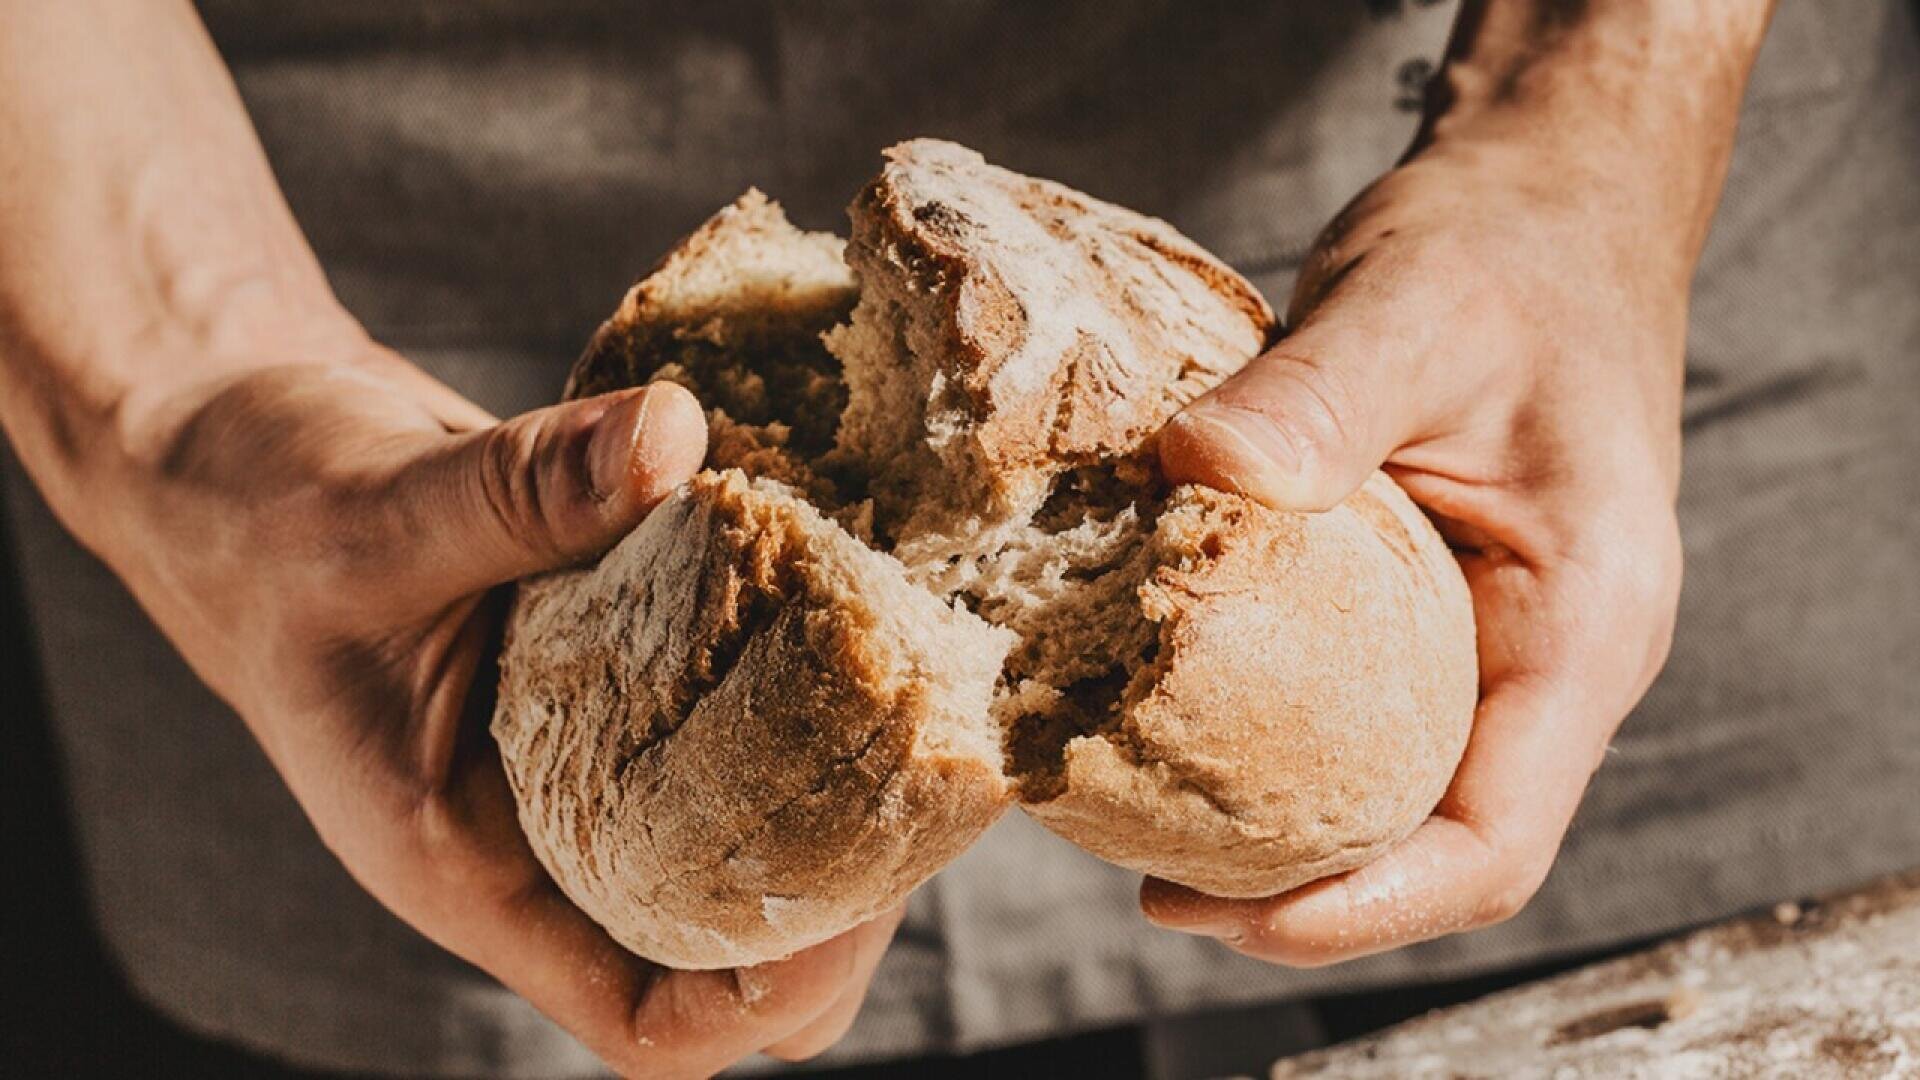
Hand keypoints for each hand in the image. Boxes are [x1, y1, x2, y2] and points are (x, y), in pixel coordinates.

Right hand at [106, 348, 895, 1075]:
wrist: (242, 460)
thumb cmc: (262, 519)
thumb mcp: (372, 512)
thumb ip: (517, 491)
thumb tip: (673, 438)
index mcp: (474, 866)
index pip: (647, 1016)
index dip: (769, 989)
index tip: (868, 885)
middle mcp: (550, 834)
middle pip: (735, 947)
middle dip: (845, 888)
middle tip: (927, 764)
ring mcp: (593, 758)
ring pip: (750, 829)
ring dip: (840, 776)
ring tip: (919, 679)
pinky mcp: (624, 672)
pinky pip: (734, 708)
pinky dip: (800, 670)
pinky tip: (860, 588)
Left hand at [1142, 97, 1696, 964]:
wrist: (1547, 205)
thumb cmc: (1510, 254)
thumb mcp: (1418, 308)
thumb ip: (1320, 396)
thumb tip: (1189, 469)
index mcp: (1583, 625)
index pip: (1492, 841)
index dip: (1362, 909)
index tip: (1221, 912)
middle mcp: (1545, 660)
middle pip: (1432, 845)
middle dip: (1298, 892)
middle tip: (1147, 885)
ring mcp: (1490, 641)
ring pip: (1393, 791)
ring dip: (1279, 830)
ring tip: (1139, 825)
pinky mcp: (1430, 609)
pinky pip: (1357, 714)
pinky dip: (1271, 742)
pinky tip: (1167, 720)